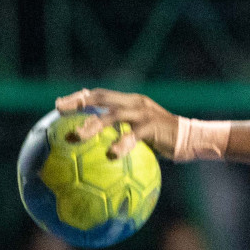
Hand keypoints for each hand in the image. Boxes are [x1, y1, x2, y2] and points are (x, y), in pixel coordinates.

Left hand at [56, 88, 178, 159]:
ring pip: (113, 114)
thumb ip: (122, 136)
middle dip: (80, 102)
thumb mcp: (141, 135)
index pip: (101, 94)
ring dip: (93, 124)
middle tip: (59, 110)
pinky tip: (111, 155)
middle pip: (102, 97)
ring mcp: (143, 113)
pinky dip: (121, 144)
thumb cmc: (163, 142)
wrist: (190, 139)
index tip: (60, 105)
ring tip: (77, 136)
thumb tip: (99, 152)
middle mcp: (134, 103)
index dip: (80, 97)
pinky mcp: (152, 126)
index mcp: (130, 102)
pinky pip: (133, 135)